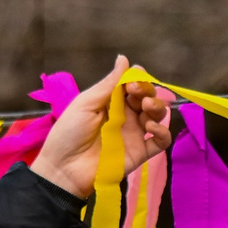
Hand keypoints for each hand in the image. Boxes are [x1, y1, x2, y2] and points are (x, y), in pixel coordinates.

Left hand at [30, 56, 174, 198]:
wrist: (64, 169)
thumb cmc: (69, 132)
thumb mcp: (86, 103)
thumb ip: (109, 83)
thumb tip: (124, 58)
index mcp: (112, 102)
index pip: (134, 85)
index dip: (138, 80)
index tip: (132, 82)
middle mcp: (126, 116)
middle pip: (148, 98)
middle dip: (147, 91)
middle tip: (136, 95)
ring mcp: (135, 134)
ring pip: (157, 116)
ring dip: (157, 107)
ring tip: (146, 108)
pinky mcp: (140, 153)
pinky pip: (160, 141)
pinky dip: (162, 132)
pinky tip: (151, 127)